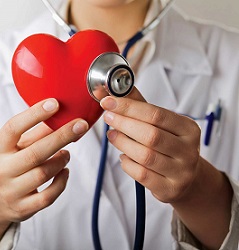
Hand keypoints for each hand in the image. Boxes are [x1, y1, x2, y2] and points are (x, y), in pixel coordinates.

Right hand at [0, 98, 88, 248]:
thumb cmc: (5, 166)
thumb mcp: (11, 147)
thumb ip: (35, 133)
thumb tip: (60, 116)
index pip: (14, 128)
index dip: (35, 114)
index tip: (55, 103)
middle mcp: (3, 170)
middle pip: (36, 152)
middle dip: (62, 136)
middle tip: (81, 125)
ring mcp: (12, 191)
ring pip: (45, 173)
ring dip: (62, 160)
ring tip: (66, 153)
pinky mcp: (24, 208)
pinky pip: (49, 196)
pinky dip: (62, 182)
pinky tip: (64, 172)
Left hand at [100, 87, 232, 248]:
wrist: (186, 177)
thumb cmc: (169, 145)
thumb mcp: (162, 124)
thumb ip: (141, 106)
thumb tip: (116, 90)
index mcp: (188, 129)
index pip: (156, 114)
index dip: (129, 107)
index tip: (108, 102)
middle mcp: (188, 150)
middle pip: (150, 135)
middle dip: (123, 124)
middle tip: (108, 118)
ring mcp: (181, 172)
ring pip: (145, 155)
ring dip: (122, 143)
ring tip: (112, 135)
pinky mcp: (169, 189)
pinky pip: (141, 174)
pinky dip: (127, 163)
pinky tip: (123, 156)